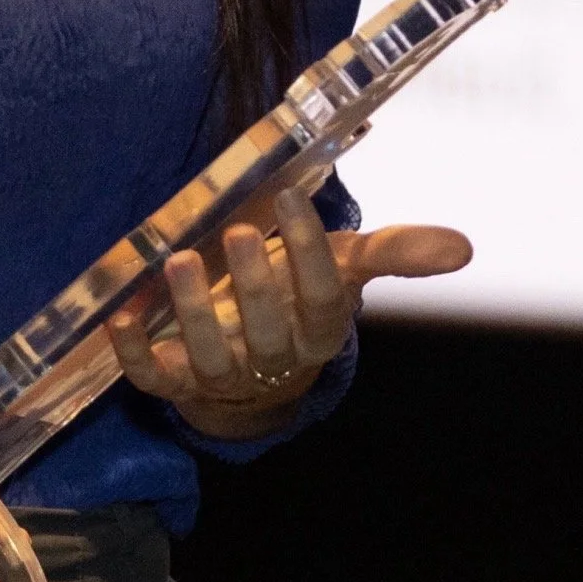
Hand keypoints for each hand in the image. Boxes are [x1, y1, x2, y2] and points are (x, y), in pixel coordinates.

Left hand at [107, 186, 472, 438]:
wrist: (254, 368)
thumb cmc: (299, 297)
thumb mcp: (343, 269)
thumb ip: (396, 253)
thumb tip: (463, 249)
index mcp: (319, 326)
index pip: (321, 294)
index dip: (309, 251)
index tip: (289, 200)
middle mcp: (274, 355)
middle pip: (268, 326)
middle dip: (254, 283)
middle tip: (239, 234)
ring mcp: (223, 373)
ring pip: (210, 353)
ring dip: (192, 312)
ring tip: (179, 262)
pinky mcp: (176, 381)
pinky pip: (154, 377)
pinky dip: (134, 353)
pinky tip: (118, 319)